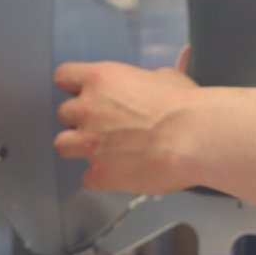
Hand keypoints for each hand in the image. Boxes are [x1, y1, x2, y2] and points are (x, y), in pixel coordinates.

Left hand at [53, 60, 200, 193]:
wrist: (194, 138)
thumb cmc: (184, 105)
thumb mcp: (166, 78)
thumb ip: (147, 81)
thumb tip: (155, 82)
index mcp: (100, 79)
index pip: (64, 76)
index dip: (72, 87)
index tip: (82, 93)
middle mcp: (87, 109)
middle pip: (63, 114)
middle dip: (81, 121)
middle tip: (103, 127)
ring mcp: (89, 143)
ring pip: (62, 145)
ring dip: (78, 148)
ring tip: (103, 152)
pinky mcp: (99, 174)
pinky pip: (87, 178)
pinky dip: (100, 178)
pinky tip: (120, 175)